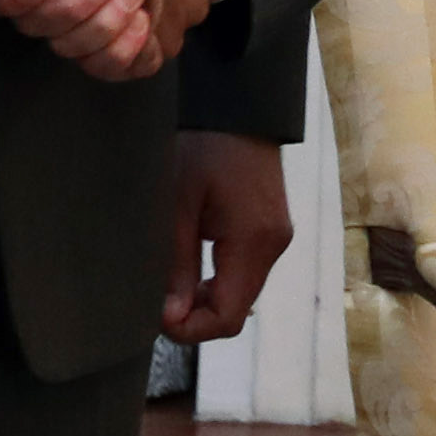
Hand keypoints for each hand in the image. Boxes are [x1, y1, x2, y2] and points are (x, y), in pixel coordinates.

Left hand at [165, 132, 292, 340]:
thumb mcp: (179, 205)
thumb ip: (177, 265)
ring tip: (172, 284)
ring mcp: (277, 238)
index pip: (228, 317)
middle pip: (237, 310)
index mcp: (253, 242)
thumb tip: (171, 317)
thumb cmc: (203, 146)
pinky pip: (248, 272)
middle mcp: (273, 246)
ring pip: (243, 294)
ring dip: (208, 299)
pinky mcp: (272, 229)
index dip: (191, 330)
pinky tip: (195, 266)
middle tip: (158, 303)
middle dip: (197, 317)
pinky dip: (221, 280)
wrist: (239, 105)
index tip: (158, 319)